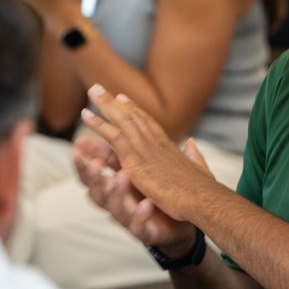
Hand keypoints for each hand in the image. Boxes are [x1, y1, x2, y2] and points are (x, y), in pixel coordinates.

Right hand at [72, 133, 195, 249]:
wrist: (179, 221)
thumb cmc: (152, 194)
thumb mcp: (131, 171)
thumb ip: (110, 156)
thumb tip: (83, 136)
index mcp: (113, 187)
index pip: (90, 176)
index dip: (81, 164)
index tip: (75, 148)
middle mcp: (116, 204)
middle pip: (97, 192)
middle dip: (94, 178)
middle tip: (94, 163)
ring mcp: (129, 219)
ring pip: (115, 208)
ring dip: (117, 192)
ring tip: (122, 176)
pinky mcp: (144, 232)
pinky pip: (139, 225)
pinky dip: (141, 214)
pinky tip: (147, 204)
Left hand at [78, 84, 217, 226]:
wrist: (202, 199)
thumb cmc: (203, 190)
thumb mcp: (199, 168)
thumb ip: (194, 155)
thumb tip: (191, 143)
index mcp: (169, 147)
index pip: (149, 123)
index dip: (134, 109)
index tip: (122, 98)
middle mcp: (156, 142)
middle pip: (133, 115)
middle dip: (115, 101)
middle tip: (99, 88)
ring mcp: (146, 149)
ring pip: (122, 120)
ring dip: (105, 104)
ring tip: (91, 91)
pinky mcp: (136, 160)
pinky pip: (113, 136)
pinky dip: (99, 123)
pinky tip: (85, 114)